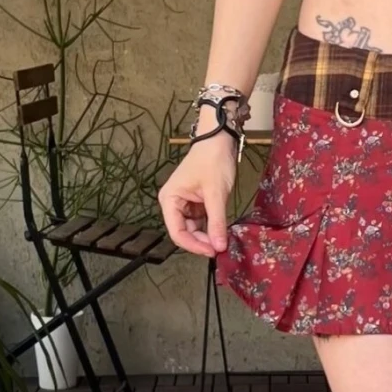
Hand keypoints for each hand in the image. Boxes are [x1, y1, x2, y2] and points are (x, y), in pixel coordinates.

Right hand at [158, 133, 238, 256]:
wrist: (219, 140)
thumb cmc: (212, 161)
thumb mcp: (215, 193)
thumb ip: (216, 221)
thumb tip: (219, 247)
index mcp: (169, 200)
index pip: (177, 232)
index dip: (193, 245)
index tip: (212, 251)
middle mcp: (173, 203)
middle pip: (184, 232)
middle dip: (201, 241)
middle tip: (220, 248)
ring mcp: (185, 203)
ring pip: (194, 228)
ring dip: (207, 235)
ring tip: (222, 241)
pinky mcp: (196, 202)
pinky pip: (201, 220)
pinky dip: (211, 226)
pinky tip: (221, 232)